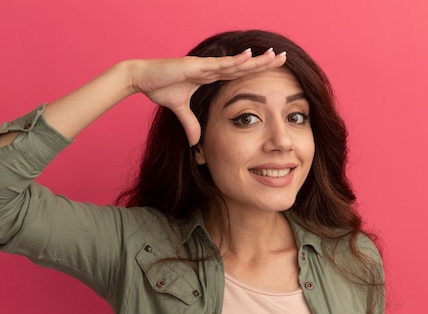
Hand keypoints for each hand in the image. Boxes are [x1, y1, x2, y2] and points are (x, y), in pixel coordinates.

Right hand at [129, 48, 286, 145]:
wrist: (142, 79)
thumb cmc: (159, 88)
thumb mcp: (180, 111)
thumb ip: (190, 124)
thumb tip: (195, 143)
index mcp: (210, 76)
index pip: (238, 74)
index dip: (255, 71)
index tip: (273, 70)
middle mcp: (211, 69)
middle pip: (243, 66)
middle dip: (264, 62)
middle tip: (284, 58)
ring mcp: (205, 66)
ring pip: (236, 63)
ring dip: (256, 59)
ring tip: (275, 55)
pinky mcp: (196, 66)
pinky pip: (218, 65)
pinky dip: (234, 61)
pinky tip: (250, 56)